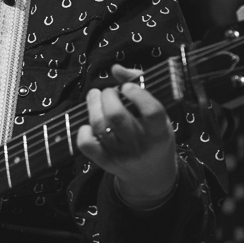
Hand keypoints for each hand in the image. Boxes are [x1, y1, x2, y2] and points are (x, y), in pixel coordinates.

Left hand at [76, 65, 178, 209]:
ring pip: (99, 126)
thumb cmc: (153, 135)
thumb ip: (140, 84)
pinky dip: (83, 129)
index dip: (137, 94)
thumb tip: (115, 68)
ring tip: (95, 96)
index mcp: (159, 132)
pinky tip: (90, 122)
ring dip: (92, 105)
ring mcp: (121, 155)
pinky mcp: (104, 162)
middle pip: (117, 116)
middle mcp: (141, 145)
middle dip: (108, 95)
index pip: (152, 111)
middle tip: (109, 92)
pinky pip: (86, 144)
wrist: (150, 174)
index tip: (127, 87)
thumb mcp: (158, 114)